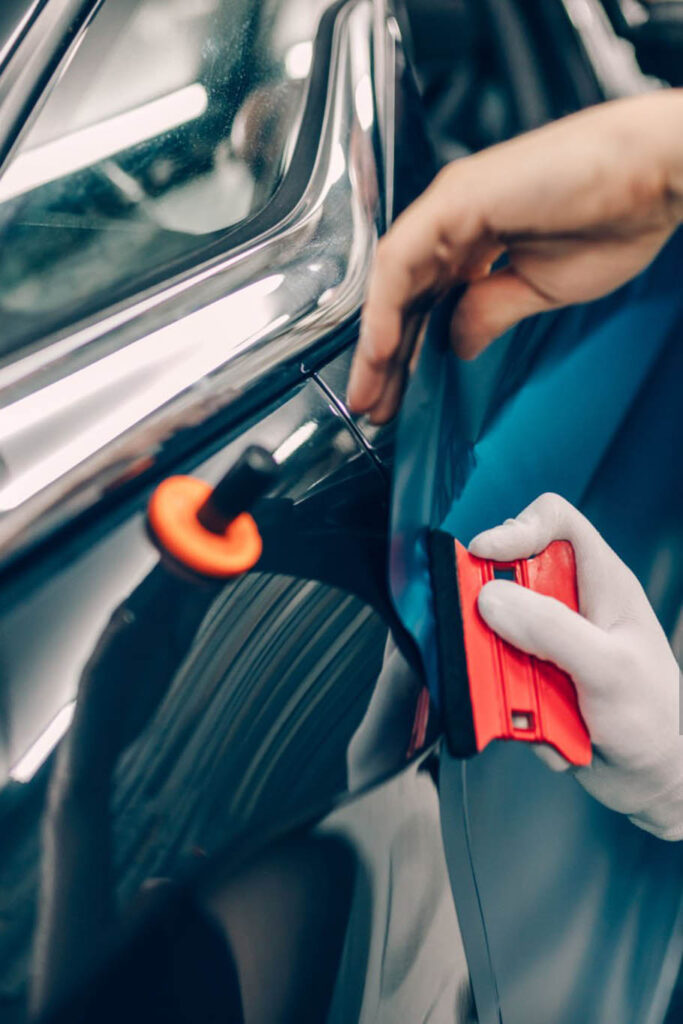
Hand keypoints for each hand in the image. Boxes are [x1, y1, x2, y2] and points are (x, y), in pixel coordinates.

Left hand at [348, 90, 682, 421]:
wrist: (656, 174)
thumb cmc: (616, 217)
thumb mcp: (540, 289)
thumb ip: (490, 312)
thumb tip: (456, 344)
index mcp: (476, 237)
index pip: (426, 303)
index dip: (409, 353)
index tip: (399, 397)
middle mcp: (455, 220)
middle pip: (404, 298)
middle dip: (386, 359)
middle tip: (374, 407)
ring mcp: (450, 207)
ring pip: (393, 283)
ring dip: (378, 343)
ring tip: (370, 395)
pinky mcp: (453, 199)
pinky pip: (401, 262)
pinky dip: (387, 309)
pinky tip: (382, 353)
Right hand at [469, 493, 682, 840]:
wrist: (652, 778)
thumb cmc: (655, 719)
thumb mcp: (609, 668)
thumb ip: (552, 630)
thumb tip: (492, 598)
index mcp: (599, 581)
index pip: (553, 522)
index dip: (516, 528)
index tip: (485, 555)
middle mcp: (568, 604)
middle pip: (504, 579)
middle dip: (494, 620)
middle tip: (497, 648)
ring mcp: (545, 641)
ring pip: (490, 634)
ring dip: (506, 676)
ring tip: (539, 705)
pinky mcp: (528, 675)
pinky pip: (494, 677)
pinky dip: (510, 707)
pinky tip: (546, 726)